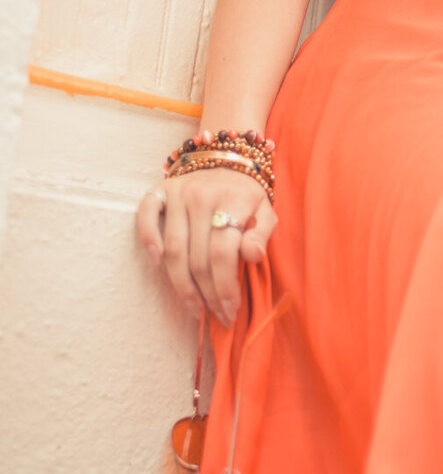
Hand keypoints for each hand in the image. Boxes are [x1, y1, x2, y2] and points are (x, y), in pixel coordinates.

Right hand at [136, 169, 275, 327]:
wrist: (226, 158)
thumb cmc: (247, 194)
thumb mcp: (266, 210)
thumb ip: (262, 233)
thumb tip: (252, 256)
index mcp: (232, 199)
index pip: (223, 253)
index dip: (226, 287)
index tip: (231, 310)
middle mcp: (201, 195)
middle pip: (198, 258)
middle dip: (208, 295)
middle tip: (217, 316)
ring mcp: (178, 192)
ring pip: (173, 249)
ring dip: (182, 285)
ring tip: (195, 308)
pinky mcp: (160, 190)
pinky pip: (146, 215)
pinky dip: (147, 239)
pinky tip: (158, 265)